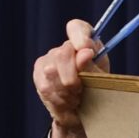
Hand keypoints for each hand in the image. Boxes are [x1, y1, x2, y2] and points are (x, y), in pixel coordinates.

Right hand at [32, 19, 109, 137]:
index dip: (80, 36)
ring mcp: (47, 61)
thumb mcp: (100, 76)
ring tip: (77, 98)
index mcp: (83, 43)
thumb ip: (91, 64)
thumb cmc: (96, 87)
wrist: (84, 109)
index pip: (77, 27)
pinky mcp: (38, 76)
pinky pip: (46, 87)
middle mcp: (62, 48)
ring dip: (67, 91)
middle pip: (61, 54)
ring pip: (51, 72)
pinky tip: (69, 103)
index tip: (88, 51)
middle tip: (81, 90)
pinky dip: (60, 99)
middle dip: (73, 77)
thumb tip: (85, 51)